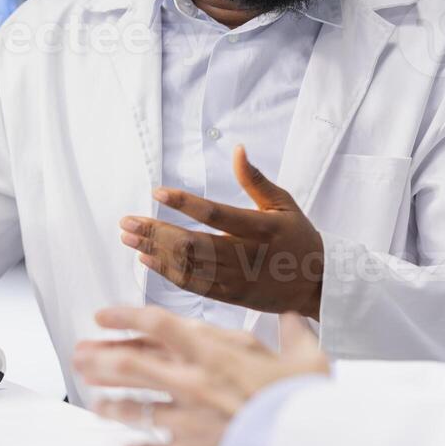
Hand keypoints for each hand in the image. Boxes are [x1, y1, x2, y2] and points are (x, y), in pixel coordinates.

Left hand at [73, 306, 328, 445]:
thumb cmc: (302, 401)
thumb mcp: (306, 357)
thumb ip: (292, 332)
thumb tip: (292, 315)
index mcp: (214, 354)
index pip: (157, 325)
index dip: (124, 317)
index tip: (103, 315)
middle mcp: (191, 382)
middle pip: (129, 366)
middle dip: (99, 359)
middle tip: (81, 356)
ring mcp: (185, 419)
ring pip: (132, 409)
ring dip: (109, 404)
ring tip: (96, 402)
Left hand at [120, 146, 324, 317]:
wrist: (317, 284)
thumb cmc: (299, 237)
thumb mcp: (283, 204)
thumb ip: (256, 180)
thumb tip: (237, 149)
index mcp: (260, 229)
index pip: (216, 214)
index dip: (185, 203)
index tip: (157, 192)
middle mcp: (246, 255)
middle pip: (193, 244)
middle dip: (156, 232)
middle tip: (127, 221)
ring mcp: (236, 279)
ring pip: (188, 266)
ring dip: (154, 251)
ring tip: (128, 237)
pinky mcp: (230, 296)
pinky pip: (193, 285)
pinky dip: (167, 272)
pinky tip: (146, 259)